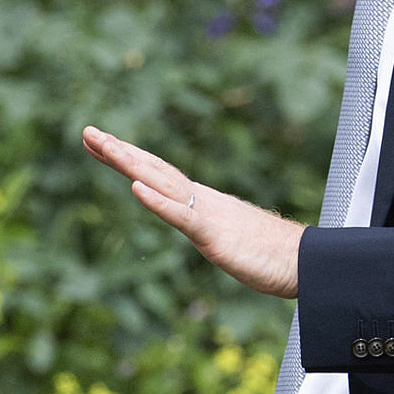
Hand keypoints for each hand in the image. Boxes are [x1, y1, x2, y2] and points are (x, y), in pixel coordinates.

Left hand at [82, 125, 302, 298]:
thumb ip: (213, 228)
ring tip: (104, 146)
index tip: (99, 143)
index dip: (128, 157)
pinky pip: (182, 215)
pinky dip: (158, 201)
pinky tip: (136, 189)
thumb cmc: (272, 254)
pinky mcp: (215, 235)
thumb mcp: (230, 239)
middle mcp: (202, 200)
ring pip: (163, 184)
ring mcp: (208, 214)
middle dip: (119, 151)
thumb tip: (204, 226)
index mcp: (202, 202)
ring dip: (131, 164)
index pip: (158, 175)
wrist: (305, 262)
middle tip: (88, 131)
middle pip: (155, 170)